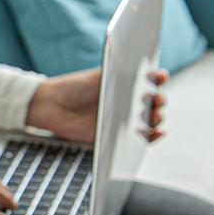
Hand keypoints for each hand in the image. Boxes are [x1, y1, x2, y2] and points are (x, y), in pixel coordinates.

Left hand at [26, 67, 167, 142]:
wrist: (54, 105)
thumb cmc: (75, 87)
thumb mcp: (97, 77)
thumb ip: (118, 76)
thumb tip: (142, 75)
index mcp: (126, 84)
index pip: (150, 81)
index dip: (158, 78)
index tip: (159, 77)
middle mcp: (128, 101)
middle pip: (153, 103)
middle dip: (159, 102)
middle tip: (155, 101)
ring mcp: (123, 119)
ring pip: (149, 121)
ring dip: (157, 119)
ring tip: (152, 116)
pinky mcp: (116, 136)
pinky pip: (139, 139)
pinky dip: (151, 138)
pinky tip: (156, 133)